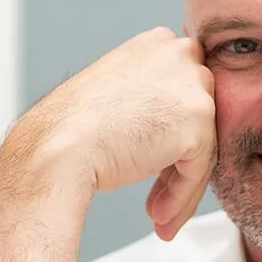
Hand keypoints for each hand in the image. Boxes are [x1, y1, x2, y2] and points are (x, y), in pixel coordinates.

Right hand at [19, 27, 216, 239]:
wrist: (59, 147)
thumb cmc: (73, 128)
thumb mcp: (118, 96)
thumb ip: (151, 101)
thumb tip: (173, 130)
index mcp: (158, 43)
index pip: (183, 93)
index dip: (170, 135)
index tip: (155, 167)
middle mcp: (179, 55)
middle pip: (198, 119)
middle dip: (179, 163)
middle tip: (158, 199)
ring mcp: (192, 86)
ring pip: (202, 147)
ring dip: (180, 187)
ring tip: (159, 215)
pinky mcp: (198, 121)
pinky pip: (200, 170)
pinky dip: (181, 197)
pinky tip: (160, 218)